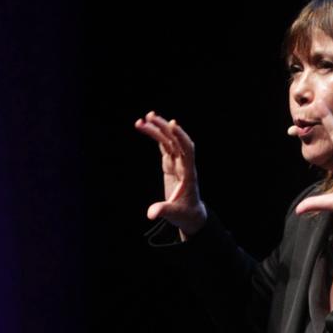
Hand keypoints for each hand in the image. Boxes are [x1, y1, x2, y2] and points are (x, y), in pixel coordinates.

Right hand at [134, 111, 207, 235]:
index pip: (188, 150)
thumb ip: (163, 211)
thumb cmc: (186, 214)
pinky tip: (146, 127)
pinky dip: (156, 138)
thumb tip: (151, 213)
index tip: (172, 124)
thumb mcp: (175, 214)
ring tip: (141, 120)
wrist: (191, 215)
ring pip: (169, 142)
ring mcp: (178, 164)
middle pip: (176, 141)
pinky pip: (164, 148)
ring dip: (157, 130)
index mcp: (189, 174)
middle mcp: (184, 165)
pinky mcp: (170, 166)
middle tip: (149, 117)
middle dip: (164, 128)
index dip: (181, 137)